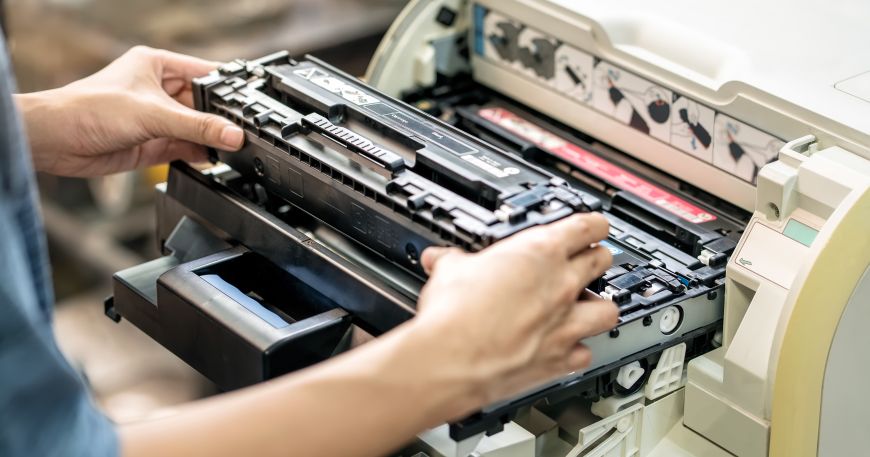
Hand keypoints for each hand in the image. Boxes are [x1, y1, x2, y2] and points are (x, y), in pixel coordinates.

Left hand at [16, 46, 244, 176]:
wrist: (57, 141)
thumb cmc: (89, 109)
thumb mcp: (154, 114)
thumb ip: (197, 126)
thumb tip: (232, 134)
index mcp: (158, 66)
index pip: (205, 74)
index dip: (228, 89)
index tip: (251, 105)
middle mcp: (159, 90)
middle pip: (203, 105)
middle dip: (221, 119)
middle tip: (244, 131)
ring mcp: (157, 118)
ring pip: (196, 128)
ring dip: (211, 139)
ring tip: (233, 147)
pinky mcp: (153, 143)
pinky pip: (186, 148)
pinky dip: (200, 154)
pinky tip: (213, 158)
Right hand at [411, 213, 617, 414]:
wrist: (450, 358)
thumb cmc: (453, 313)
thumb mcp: (450, 270)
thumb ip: (452, 260)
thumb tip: (442, 258)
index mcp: (540, 252)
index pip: (587, 226)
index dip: (594, 224)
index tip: (593, 226)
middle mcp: (561, 286)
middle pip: (602, 261)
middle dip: (596, 259)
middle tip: (585, 261)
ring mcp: (565, 324)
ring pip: (608, 309)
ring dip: (599, 306)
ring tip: (585, 307)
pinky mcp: (560, 359)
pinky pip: (584, 353)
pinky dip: (577, 350)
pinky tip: (564, 348)